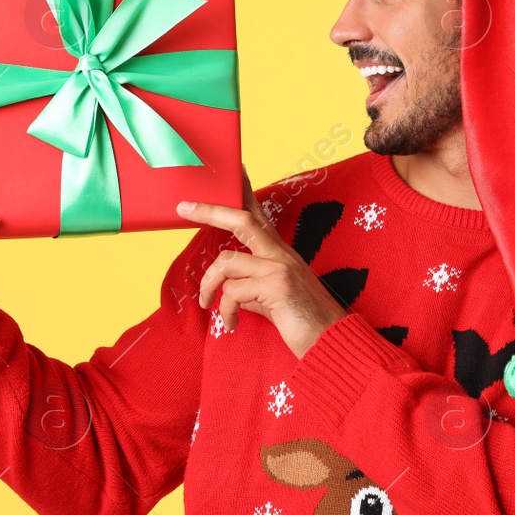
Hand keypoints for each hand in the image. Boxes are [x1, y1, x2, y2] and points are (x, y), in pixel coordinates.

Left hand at [177, 169, 347, 357]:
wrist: (331, 343)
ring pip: (226, 261)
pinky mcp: (276, 285)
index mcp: (280, 255)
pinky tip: (232, 325)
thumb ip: (249, 290)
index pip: (258, 215)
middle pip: (241, 219)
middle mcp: (281, 255)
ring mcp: (280, 267)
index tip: (234, 170)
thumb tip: (227, 291)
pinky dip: (226, 311)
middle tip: (183, 207)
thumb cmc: (303, 325)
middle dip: (210, 211)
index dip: (245, 192)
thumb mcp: (270, 302)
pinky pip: (232, 292)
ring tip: (206, 304)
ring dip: (208, 285)